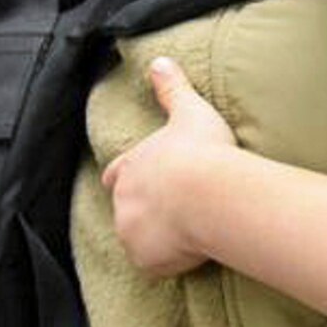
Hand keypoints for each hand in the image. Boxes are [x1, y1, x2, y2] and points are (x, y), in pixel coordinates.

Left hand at [101, 57, 238, 276]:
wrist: (209, 193)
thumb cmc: (201, 151)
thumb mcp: (189, 112)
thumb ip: (171, 87)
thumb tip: (159, 60)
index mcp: (131, 166)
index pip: (117, 174)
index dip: (127, 178)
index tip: (140, 182)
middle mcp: (123, 201)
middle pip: (126, 210)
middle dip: (145, 212)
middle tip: (174, 212)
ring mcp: (131, 232)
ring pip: (138, 239)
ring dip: (156, 239)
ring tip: (188, 235)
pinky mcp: (146, 259)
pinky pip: (155, 266)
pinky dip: (169, 262)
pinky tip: (193, 253)